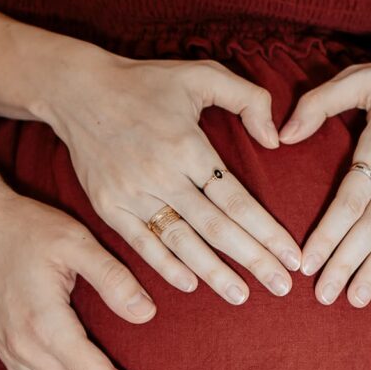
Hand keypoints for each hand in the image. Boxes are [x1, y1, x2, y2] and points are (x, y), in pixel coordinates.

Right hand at [36, 46, 301, 304]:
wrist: (78, 89)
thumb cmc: (146, 82)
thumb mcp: (202, 73)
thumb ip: (248, 98)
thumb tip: (275, 139)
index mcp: (188, 147)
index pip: (237, 200)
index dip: (267, 231)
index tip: (292, 256)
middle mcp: (162, 175)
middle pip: (216, 228)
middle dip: (253, 260)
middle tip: (282, 287)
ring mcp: (132, 193)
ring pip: (181, 241)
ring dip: (214, 273)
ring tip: (242, 296)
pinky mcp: (108, 205)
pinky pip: (142, 242)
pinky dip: (166, 265)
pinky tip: (191, 284)